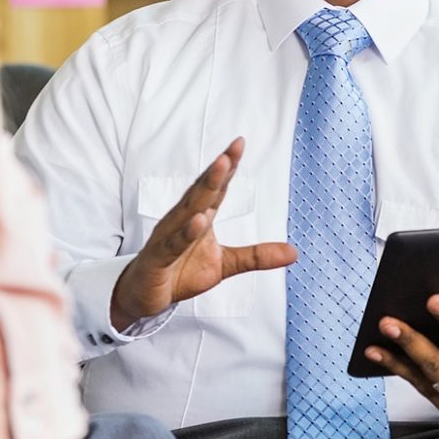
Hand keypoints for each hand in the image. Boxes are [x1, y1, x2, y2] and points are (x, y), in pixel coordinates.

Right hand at [111, 140, 296, 326]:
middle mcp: (181, 221)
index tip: (239, 143)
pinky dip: (186, 233)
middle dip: (217, 170)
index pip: (215, 188)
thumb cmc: (180, 272)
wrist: (144, 296)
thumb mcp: (226, 265)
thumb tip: (294, 253)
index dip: (227, 167)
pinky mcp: (158, 258)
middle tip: (232, 149)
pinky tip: (199, 221)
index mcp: (198, 217)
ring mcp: (167, 237)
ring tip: (219, 168)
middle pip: (201, 192)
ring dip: (203, 190)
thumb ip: (257, 256)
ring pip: (187, 211)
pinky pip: (173, 244)